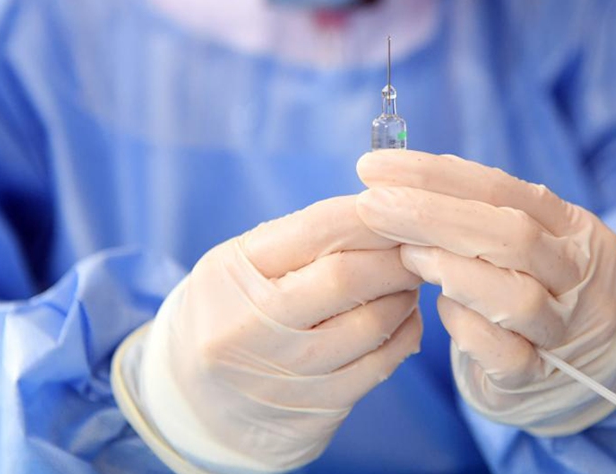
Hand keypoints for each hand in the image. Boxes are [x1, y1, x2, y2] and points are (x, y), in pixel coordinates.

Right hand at [136, 196, 422, 471]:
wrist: (197, 404)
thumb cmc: (232, 314)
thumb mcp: (241, 266)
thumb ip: (302, 241)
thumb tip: (383, 216)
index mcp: (232, 274)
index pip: (317, 229)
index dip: (371, 215)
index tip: (400, 208)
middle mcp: (250, 326)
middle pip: (347, 277)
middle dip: (395, 257)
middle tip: (418, 245)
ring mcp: (283, 373)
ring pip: (371, 324)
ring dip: (404, 295)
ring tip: (411, 280)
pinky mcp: (316, 407)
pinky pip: (380, 365)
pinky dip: (405, 334)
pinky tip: (404, 317)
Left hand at [356, 150, 615, 434]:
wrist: (592, 367)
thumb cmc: (538, 288)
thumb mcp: (528, 242)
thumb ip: (480, 213)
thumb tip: (401, 178)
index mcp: (575, 228)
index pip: (503, 190)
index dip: (435, 175)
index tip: (374, 167)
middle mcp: (580, 275)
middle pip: (512, 236)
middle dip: (431, 215)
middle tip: (371, 206)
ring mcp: (566, 329)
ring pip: (515, 297)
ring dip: (449, 269)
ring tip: (405, 256)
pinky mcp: (540, 377)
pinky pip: (504, 354)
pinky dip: (465, 328)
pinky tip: (441, 310)